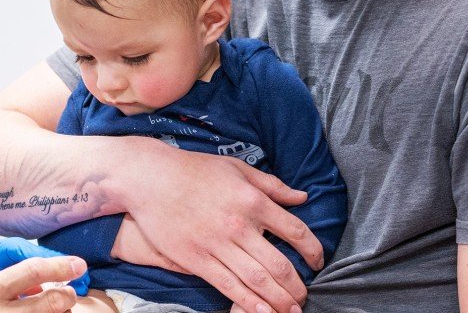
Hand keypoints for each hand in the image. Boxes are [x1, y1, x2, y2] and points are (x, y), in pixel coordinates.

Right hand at [116, 145, 320, 312]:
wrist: (150, 178)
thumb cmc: (194, 170)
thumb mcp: (237, 168)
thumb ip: (272, 185)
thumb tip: (301, 198)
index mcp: (253, 200)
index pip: (295, 231)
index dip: (312, 251)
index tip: (317, 262)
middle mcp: (240, 225)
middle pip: (280, 264)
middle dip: (297, 286)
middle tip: (305, 296)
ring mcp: (217, 244)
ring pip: (257, 281)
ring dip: (279, 301)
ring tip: (291, 310)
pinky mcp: (196, 259)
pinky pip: (228, 286)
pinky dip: (249, 304)